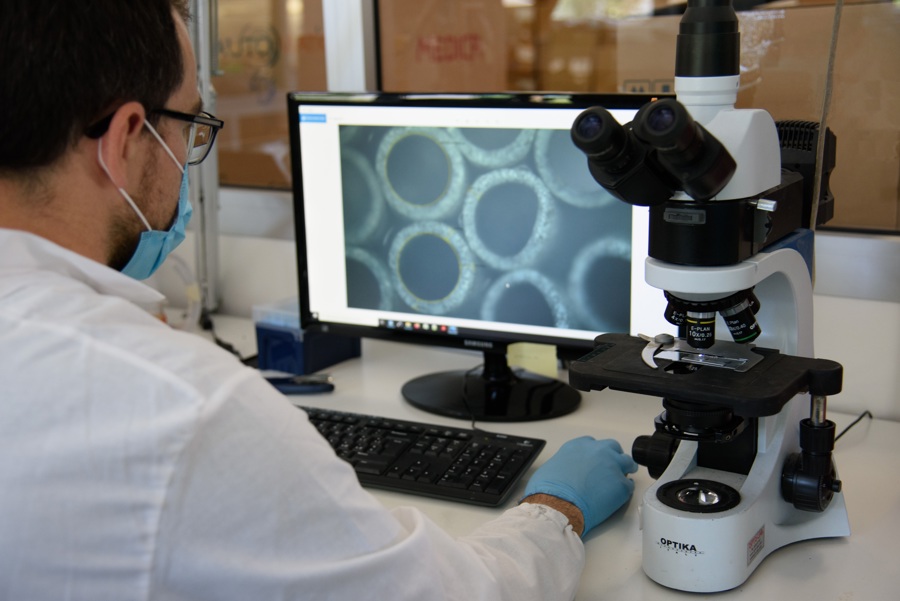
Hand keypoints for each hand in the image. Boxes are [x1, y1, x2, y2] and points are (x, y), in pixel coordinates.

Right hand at [521, 436, 637, 536]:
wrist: (557, 506)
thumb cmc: (549, 491)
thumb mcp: (551, 468)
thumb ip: (564, 464)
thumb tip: (565, 474)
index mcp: (579, 446)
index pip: (593, 444)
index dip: (595, 454)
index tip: (594, 462)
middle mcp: (597, 451)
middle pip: (612, 447)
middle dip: (612, 457)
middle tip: (609, 469)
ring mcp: (612, 467)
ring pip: (627, 462)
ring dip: (624, 470)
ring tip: (618, 481)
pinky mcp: (621, 485)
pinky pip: (629, 485)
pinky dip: (624, 490)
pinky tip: (618, 496)